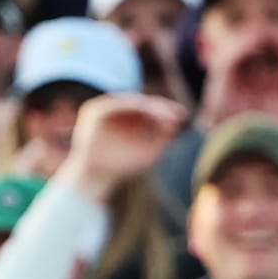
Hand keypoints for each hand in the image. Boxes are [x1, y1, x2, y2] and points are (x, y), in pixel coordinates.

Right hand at [62, 94, 186, 198]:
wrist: (96, 177)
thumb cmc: (122, 165)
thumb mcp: (149, 152)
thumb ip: (162, 138)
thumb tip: (176, 122)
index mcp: (130, 118)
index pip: (150, 110)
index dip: (166, 111)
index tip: (183, 116)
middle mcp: (116, 111)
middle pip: (143, 103)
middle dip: (161, 108)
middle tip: (177, 115)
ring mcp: (104, 109)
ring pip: (132, 101)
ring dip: (150, 107)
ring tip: (166, 115)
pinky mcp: (94, 110)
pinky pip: (116, 103)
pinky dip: (132, 106)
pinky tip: (148, 111)